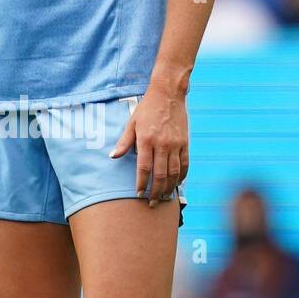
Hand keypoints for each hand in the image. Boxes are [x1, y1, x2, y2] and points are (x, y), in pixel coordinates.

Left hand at [109, 85, 188, 205]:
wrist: (168, 94)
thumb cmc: (147, 108)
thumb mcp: (132, 123)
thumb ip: (124, 142)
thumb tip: (112, 157)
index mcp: (146, 139)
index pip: (144, 168)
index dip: (142, 184)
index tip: (139, 194)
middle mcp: (162, 144)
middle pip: (160, 174)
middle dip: (155, 192)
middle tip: (151, 203)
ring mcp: (176, 144)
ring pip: (174, 172)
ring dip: (168, 188)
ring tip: (163, 198)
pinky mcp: (185, 143)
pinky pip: (185, 164)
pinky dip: (181, 176)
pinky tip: (177, 184)